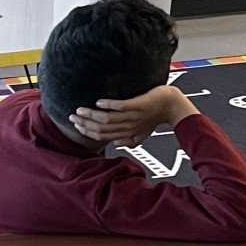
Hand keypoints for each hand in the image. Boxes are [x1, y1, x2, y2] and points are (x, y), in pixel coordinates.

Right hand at [69, 85, 198, 146]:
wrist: (173, 105)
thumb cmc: (157, 117)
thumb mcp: (143, 134)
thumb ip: (129, 141)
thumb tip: (115, 144)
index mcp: (127, 134)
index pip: (103, 136)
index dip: (88, 132)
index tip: (77, 126)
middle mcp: (128, 126)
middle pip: (101, 129)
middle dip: (84, 124)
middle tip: (72, 117)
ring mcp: (133, 116)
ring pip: (107, 119)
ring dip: (91, 115)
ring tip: (80, 110)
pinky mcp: (138, 105)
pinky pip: (120, 106)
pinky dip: (108, 105)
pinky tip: (99, 102)